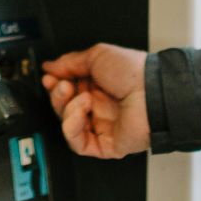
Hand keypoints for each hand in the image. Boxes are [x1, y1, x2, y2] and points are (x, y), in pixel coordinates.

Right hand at [41, 43, 149, 158]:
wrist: (151, 91)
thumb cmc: (133, 71)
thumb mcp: (97, 55)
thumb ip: (70, 62)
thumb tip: (50, 66)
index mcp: (98, 85)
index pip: (66, 90)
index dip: (55, 85)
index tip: (48, 78)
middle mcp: (99, 106)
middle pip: (64, 108)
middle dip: (58, 97)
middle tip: (62, 86)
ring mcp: (102, 126)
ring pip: (68, 126)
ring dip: (67, 110)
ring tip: (82, 98)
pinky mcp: (106, 144)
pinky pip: (79, 144)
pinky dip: (73, 128)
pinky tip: (82, 113)